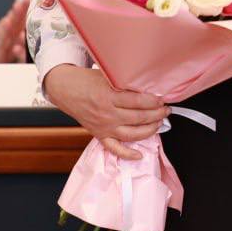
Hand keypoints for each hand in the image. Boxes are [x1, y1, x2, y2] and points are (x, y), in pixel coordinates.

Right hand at [42, 64, 167, 159]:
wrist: (66, 90)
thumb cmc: (88, 81)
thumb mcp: (107, 75)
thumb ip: (125, 82)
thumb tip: (148, 85)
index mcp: (109, 96)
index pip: (138, 102)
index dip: (154, 101)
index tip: (162, 99)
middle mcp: (107, 114)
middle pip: (138, 118)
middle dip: (157, 114)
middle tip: (165, 110)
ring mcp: (103, 127)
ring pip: (132, 134)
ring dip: (150, 130)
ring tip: (159, 123)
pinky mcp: (99, 134)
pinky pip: (114, 148)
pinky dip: (127, 154)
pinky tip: (139, 155)